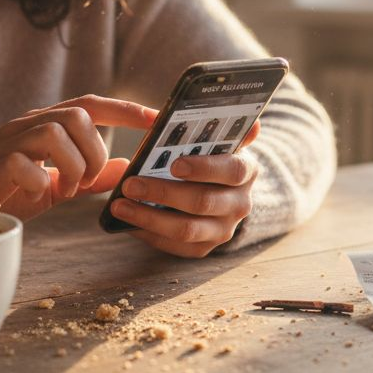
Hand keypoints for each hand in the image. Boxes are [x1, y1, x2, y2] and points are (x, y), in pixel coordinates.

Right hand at [0, 95, 155, 220]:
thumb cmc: (8, 191)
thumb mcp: (57, 184)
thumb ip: (91, 175)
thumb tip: (128, 165)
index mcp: (46, 124)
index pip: (92, 104)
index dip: (125, 109)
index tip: (156, 121)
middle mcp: (29, 124)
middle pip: (77, 115)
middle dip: (94, 151)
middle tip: (86, 179)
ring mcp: (10, 141)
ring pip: (55, 132)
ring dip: (71, 165)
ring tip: (65, 188)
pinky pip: (24, 162)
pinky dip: (39, 181)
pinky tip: (34, 194)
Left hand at [109, 121, 260, 257]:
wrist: (218, 191)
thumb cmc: (207, 157)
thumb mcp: (217, 141)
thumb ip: (223, 129)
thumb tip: (252, 124)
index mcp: (246, 171)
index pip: (232, 170)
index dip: (204, 168)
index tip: (174, 164)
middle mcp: (240, 204)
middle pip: (203, 201)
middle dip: (163, 192)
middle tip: (131, 184)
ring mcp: (223, 230)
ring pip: (186, 229)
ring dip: (149, 217)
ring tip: (120, 205)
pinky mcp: (204, 248)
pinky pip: (175, 246)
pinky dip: (149, 234)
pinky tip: (127, 221)